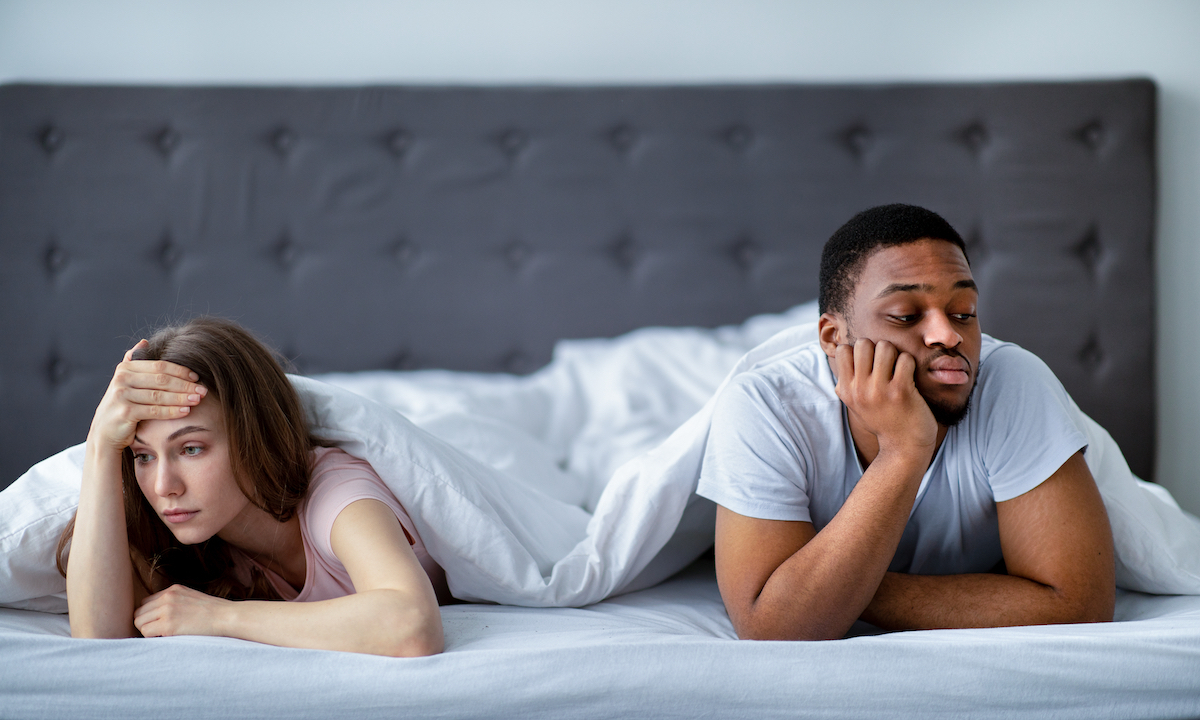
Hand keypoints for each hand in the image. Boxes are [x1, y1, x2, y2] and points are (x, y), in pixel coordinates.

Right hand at [88, 341, 206, 452]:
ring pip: (159, 395)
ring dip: (182, 398)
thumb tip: (144, 342)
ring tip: (198, 400)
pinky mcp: (125, 412)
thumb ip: (135, 362)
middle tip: (203, 390)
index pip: (159, 366)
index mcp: (126, 368)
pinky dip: (172, 411)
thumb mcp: (126, 382)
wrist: (106, 431)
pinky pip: (154, 410)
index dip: (180, 371)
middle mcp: (121, 379)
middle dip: (185, 385)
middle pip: (161, 380)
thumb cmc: (123, 405)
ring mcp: (121, 395)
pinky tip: (186, 411)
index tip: (197, 377)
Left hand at [134, 584, 229, 637]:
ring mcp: (167, 610)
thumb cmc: (213, 612)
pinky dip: (152, 638)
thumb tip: (159, 615)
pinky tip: (166, 638)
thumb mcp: (192, 598)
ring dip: (148, 631)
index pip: (146, 602)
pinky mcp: (168, 624)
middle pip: (139, 612)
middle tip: (159, 632)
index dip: (150, 615)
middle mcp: (167, 597)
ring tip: (163, 635)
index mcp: (173, 589)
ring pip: (139, 622)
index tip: (160, 624)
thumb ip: (175, 601)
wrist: (226, 617)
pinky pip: (145, 632)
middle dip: (146, 623)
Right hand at [833, 339, 935, 454]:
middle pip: (863, 343)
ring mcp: (879, 391)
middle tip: (886, 363)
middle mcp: (859, 390)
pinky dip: (909, 363)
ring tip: (898, 367)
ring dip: (895, 353)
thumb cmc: (882, 420)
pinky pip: (905, 359)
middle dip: (876, 347)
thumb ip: (847, 382)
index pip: (842, 350)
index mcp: (846, 390)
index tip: (868, 362)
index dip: (857, 350)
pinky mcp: (901, 391)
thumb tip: (842, 352)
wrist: (904, 446)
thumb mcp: (855, 404)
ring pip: (885, 347)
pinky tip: (909, 376)